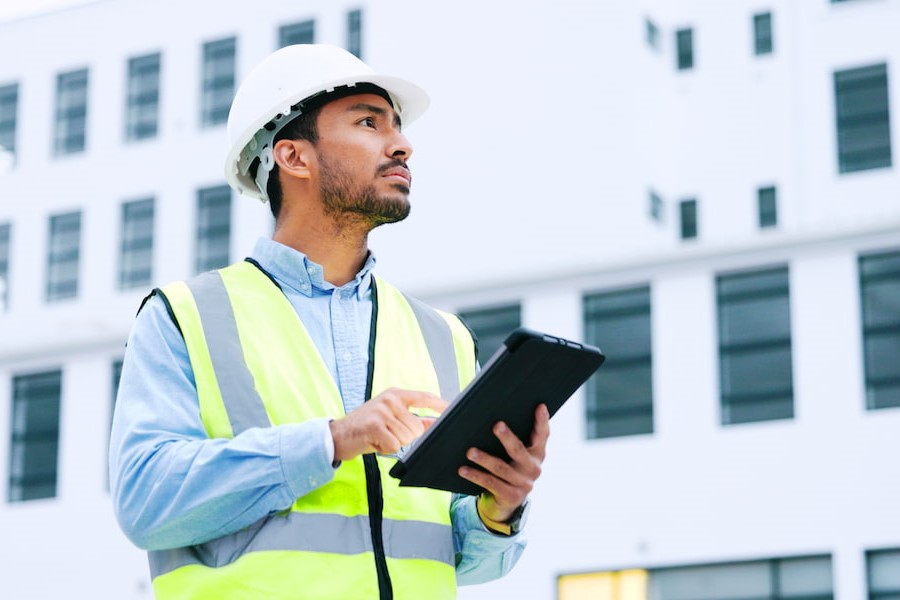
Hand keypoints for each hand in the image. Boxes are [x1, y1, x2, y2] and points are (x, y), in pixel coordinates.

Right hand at [329, 388, 447, 460]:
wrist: (337, 435)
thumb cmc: (366, 427)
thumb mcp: (390, 417)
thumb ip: (412, 419)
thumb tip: (435, 423)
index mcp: (395, 394)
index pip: (424, 397)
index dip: (440, 404)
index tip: (451, 409)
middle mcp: (390, 400)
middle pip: (416, 427)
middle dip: (405, 437)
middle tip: (387, 434)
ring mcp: (382, 412)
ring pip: (406, 438)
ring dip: (394, 443)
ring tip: (379, 437)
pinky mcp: (375, 426)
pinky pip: (394, 445)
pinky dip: (386, 449)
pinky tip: (375, 442)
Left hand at [459, 403, 549, 522]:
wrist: (507, 500)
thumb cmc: (508, 466)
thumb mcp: (513, 452)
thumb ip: (507, 433)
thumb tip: (473, 412)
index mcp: (537, 453)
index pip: (542, 434)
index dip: (542, 420)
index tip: (540, 406)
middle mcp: (534, 468)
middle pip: (518, 450)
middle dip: (507, 437)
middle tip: (496, 425)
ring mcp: (524, 484)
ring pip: (501, 468)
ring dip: (484, 459)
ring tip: (470, 451)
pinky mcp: (511, 496)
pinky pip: (491, 483)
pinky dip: (476, 475)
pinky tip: (463, 469)